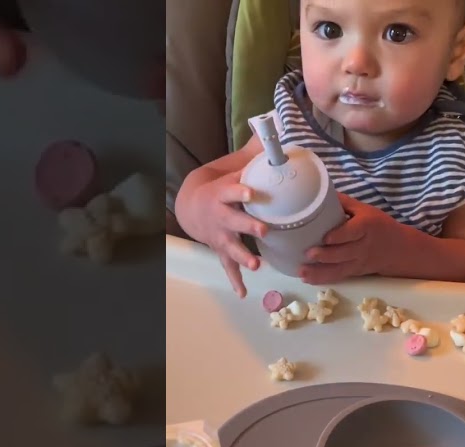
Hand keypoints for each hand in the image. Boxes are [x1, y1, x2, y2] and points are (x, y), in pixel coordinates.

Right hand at [177, 170, 266, 297]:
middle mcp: (221, 217)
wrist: (191, 207)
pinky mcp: (221, 250)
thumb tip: (273, 136)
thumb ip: (252, 158)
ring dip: (244, 257)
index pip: (231, 191)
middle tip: (264, 229)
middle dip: (248, 227)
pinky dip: (235, 280)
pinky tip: (242, 292)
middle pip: (235, 222)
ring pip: (232, 248)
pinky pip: (228, 267)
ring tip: (256, 265)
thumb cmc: (220, 189)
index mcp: (222, 195)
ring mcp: (220, 236)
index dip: (240, 191)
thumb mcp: (231, 171)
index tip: (250, 193)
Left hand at [301, 194, 393, 284]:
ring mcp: (359, 261)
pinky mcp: (355, 272)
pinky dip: (324, 278)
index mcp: (366, 226)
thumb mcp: (365, 210)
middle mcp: (363, 246)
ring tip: (302, 272)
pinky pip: (339, 276)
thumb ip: (344, 202)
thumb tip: (319, 192)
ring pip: (340, 269)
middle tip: (308, 254)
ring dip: (320, 272)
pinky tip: (308, 279)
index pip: (353, 232)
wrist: (398, 249)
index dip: (339, 236)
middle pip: (344, 253)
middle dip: (326, 255)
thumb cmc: (378, 225)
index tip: (325, 238)